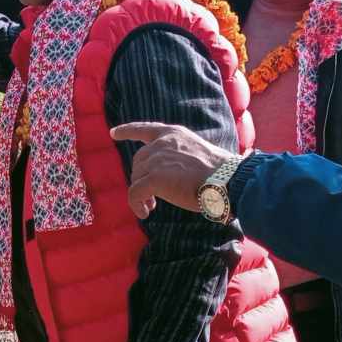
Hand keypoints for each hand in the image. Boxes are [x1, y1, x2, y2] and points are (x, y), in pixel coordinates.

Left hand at [111, 122, 240, 217]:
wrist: (227, 180)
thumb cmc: (219, 173)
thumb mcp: (196, 154)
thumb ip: (178, 157)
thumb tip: (165, 174)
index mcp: (173, 134)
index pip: (144, 129)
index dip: (127, 131)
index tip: (114, 133)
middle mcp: (162, 143)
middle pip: (139, 161)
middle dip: (141, 178)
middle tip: (152, 197)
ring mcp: (157, 159)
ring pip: (136, 178)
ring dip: (141, 193)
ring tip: (151, 206)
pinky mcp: (154, 178)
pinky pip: (135, 193)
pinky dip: (136, 204)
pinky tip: (144, 213)